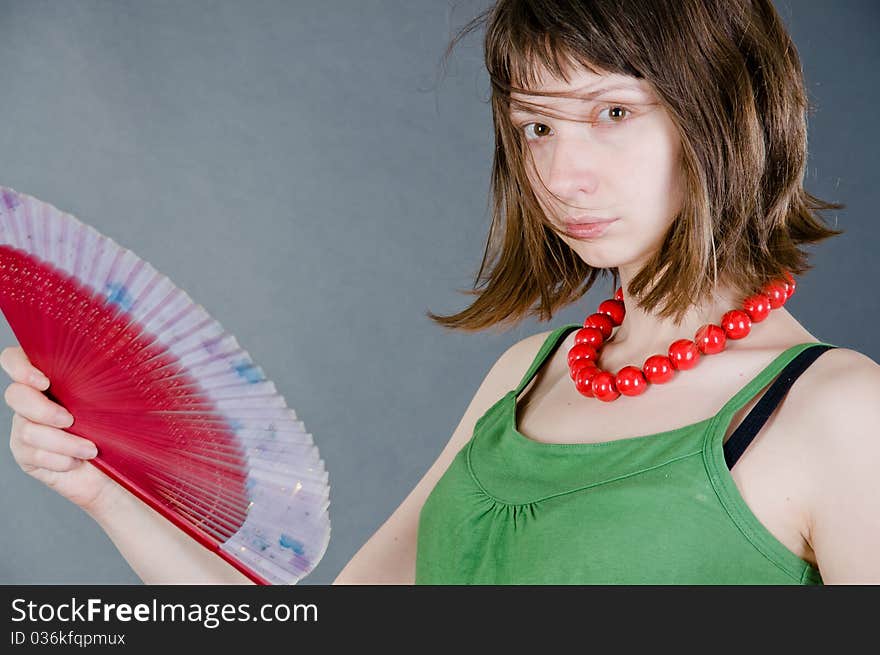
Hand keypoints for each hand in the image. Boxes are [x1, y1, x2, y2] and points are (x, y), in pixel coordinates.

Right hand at [2, 345, 119, 516]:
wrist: (119, 469)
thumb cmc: (122, 430)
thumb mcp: (121, 399)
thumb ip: (109, 379)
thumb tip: (123, 357)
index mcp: (52, 379)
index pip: (15, 360)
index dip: (19, 366)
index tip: (44, 381)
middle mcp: (33, 401)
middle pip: (14, 395)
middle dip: (42, 409)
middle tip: (69, 420)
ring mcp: (26, 429)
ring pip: (27, 431)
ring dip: (63, 442)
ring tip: (89, 449)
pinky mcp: (27, 456)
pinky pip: (34, 456)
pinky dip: (61, 460)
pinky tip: (77, 461)